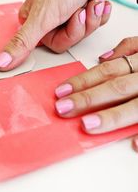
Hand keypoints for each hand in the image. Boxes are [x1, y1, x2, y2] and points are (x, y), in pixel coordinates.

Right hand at [0, 0, 137, 70]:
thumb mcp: (43, 16)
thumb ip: (22, 42)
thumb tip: (1, 62)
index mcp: (34, 18)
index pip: (50, 45)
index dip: (66, 35)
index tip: (68, 21)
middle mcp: (50, 16)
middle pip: (69, 40)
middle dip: (81, 25)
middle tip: (80, 9)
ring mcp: (67, 11)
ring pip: (83, 32)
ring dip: (92, 17)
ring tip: (90, 0)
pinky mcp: (83, 7)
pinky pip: (95, 23)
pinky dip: (99, 12)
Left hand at [55, 36, 137, 151]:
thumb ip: (131, 47)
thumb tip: (104, 57)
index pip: (107, 70)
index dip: (83, 80)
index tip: (61, 91)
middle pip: (115, 87)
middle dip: (87, 98)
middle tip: (63, 108)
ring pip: (136, 106)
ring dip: (112, 116)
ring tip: (88, 125)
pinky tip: (135, 145)